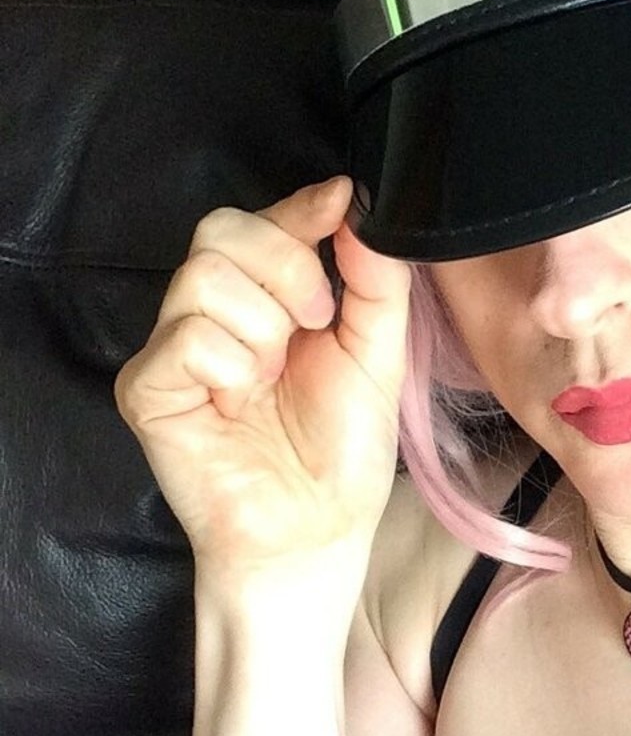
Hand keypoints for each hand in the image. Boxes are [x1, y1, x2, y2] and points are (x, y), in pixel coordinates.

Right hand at [114, 177, 410, 578]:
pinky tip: (241, 403)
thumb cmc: (342, 452)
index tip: (340, 204)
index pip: (261, 221)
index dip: (299, 208)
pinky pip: (186, 338)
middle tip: (316, 326)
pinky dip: (232, 367)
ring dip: (263, 330)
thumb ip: (373, 279)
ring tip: (273, 381)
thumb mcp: (379, 353)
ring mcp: (173, 351)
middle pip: (220, 230)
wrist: (318, 532)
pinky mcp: (147, 390)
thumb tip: (355, 204)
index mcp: (265, 300)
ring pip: (204, 279)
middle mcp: (211, 316)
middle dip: (286, 268)